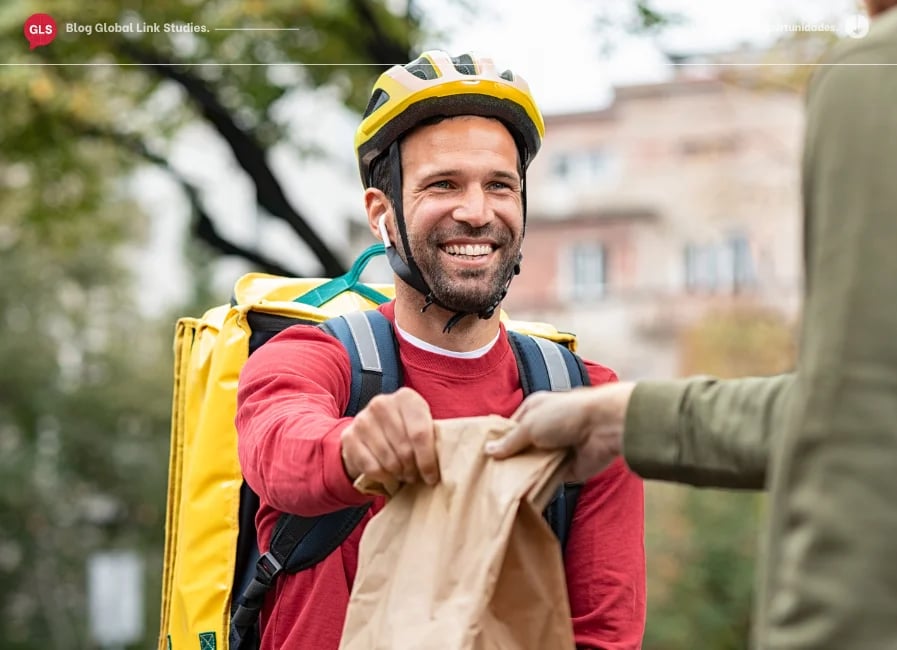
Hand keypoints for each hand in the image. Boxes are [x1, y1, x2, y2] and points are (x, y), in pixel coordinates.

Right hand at [340, 387, 439, 487]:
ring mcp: (363, 419)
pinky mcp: (349, 436)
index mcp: (406, 398)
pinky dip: (382, 477)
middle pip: (405, 449)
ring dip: (398, 474)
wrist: (369, 432)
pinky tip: (388, 475)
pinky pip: (371, 467)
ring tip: (403, 475)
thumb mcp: (421, 425)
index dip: (427, 460)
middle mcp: (382, 403)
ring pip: (388, 460)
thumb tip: (453, 458)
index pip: (420, 433)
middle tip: (415, 476)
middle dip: (413, 469)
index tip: (431, 478)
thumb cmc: (405, 431)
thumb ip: (435, 436)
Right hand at [484, 382, 635, 481]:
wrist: (604, 427)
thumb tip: (489, 451)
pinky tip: (522, 494)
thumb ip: (510, 441)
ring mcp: (556, 449)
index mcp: (535, 410)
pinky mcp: (567, 469)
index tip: (483, 457)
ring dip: (524, 474)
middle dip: (509, 460)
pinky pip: (548, 480)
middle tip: (488, 477)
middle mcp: (545, 429)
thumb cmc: (567, 415)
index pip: (511, 427)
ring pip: (533, 465)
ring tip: (501, 488)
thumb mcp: (530, 424)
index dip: (499, 441)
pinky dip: (539, 486)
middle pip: (522, 448)